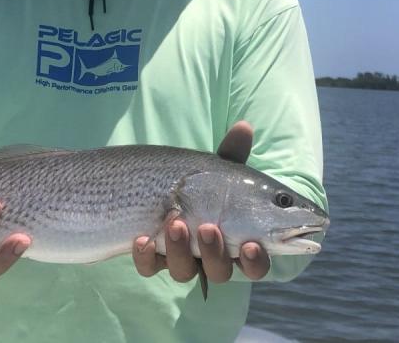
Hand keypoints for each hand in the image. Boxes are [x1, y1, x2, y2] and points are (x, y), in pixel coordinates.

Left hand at [132, 121, 270, 286]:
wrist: (152, 182)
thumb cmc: (199, 182)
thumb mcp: (217, 168)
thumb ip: (233, 153)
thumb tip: (244, 126)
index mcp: (236, 239)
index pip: (255, 263)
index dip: (256, 261)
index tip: (251, 245)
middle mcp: (210, 255)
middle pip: (221, 272)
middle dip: (216, 253)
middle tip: (209, 227)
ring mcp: (180, 257)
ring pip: (185, 271)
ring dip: (181, 250)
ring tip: (175, 222)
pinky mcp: (152, 257)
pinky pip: (149, 267)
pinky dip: (146, 257)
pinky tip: (142, 238)